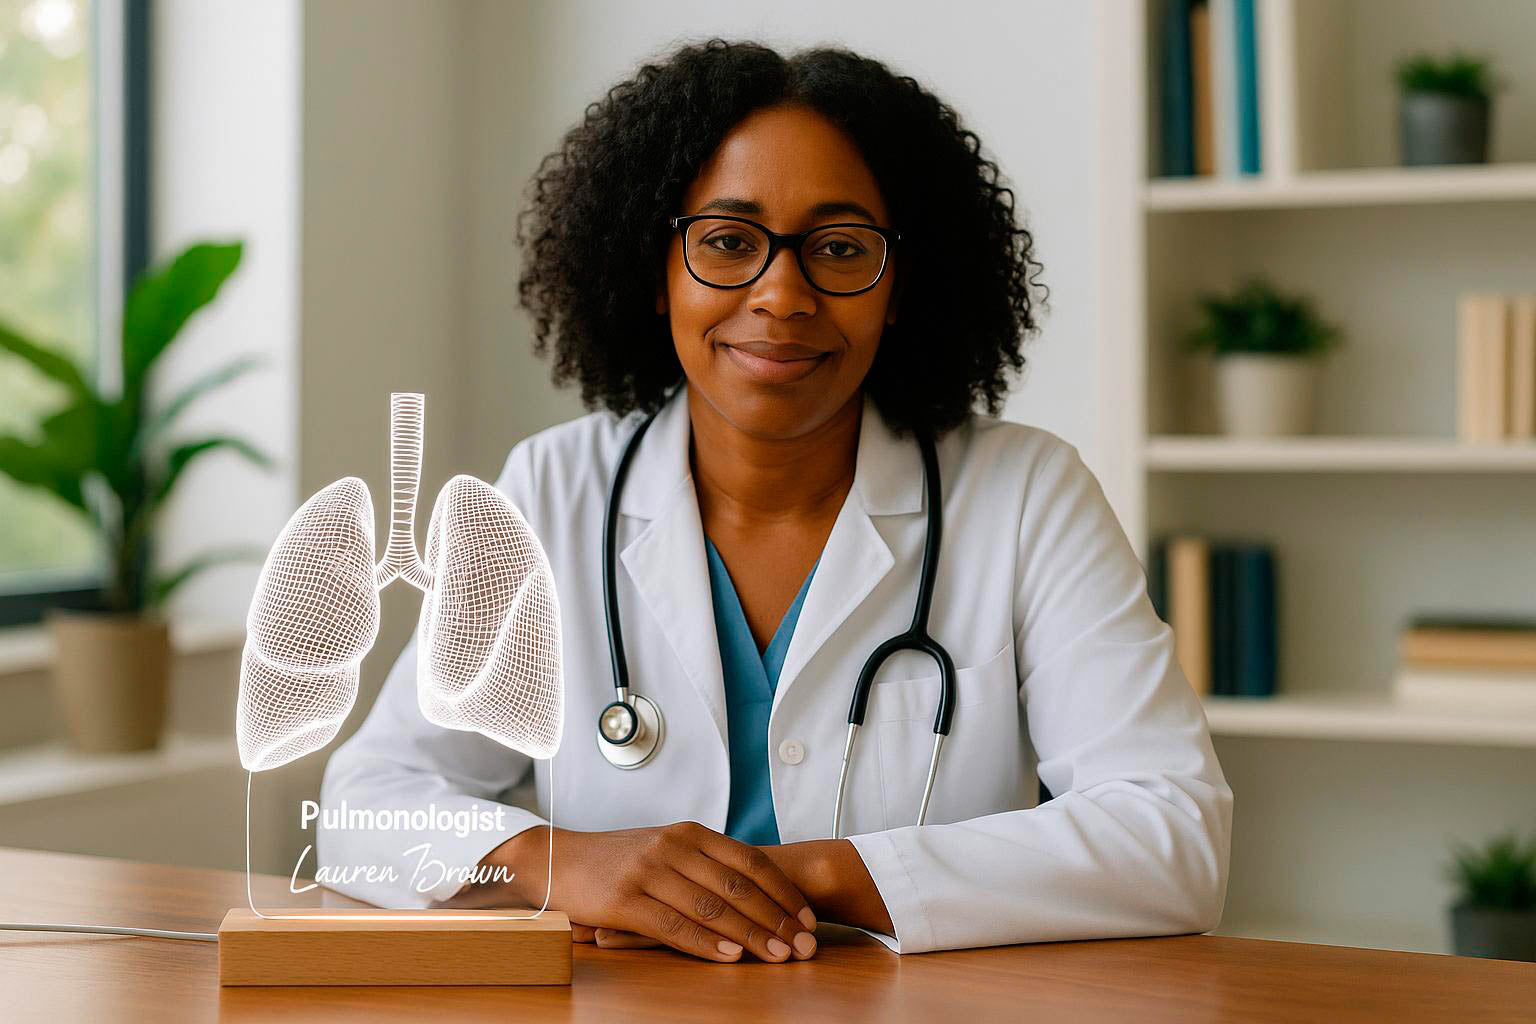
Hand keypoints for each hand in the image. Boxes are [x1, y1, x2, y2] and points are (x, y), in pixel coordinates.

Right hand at [484, 821, 818, 962]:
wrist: (558, 861)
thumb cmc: (618, 860)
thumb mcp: (666, 849)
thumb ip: (705, 864)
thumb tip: (757, 891)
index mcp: (690, 833)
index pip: (750, 860)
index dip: (783, 890)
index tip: (808, 917)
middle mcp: (673, 847)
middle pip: (738, 884)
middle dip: (778, 917)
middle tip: (806, 944)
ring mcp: (649, 871)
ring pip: (712, 906)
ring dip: (752, 934)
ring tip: (780, 955)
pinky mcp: (625, 900)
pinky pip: (674, 925)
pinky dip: (707, 943)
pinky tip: (731, 956)